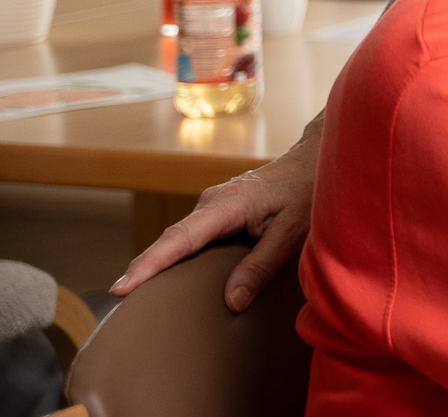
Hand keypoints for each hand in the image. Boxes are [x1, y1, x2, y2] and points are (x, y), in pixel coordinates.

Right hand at [112, 118, 322, 310]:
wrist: (313, 161)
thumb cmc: (306, 191)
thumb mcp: (292, 231)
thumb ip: (262, 265)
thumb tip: (232, 301)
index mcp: (228, 204)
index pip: (180, 238)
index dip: (150, 263)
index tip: (122, 286)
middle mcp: (212, 203)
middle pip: (171, 240)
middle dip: (144, 269)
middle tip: (120, 302)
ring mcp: (212, 207)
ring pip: (179, 239)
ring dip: (159, 264)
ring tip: (135, 297)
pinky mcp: (217, 214)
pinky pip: (191, 238)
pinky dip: (176, 257)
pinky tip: (169, 279)